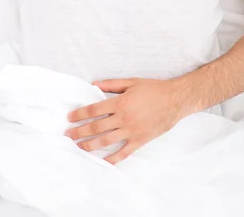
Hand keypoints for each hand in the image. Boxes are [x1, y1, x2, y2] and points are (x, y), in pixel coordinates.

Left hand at [65, 77, 192, 164]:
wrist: (175, 100)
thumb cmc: (153, 89)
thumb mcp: (131, 82)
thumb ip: (111, 84)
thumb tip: (93, 84)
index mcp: (120, 103)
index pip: (94, 110)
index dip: (80, 114)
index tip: (70, 118)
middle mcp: (124, 118)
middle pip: (96, 127)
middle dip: (80, 132)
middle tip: (68, 135)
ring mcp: (132, 131)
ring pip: (106, 141)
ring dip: (90, 145)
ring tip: (79, 147)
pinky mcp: (140, 140)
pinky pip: (124, 152)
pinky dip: (112, 158)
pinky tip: (103, 161)